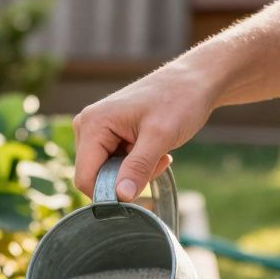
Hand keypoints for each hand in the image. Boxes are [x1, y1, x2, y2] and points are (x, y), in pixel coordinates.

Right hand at [72, 63, 217, 200]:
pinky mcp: (108, 135)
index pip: (85, 177)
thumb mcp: (160, 136)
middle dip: (127, 179)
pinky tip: (154, 150)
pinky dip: (137, 165)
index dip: (109, 192)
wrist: (194, 81)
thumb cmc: (179, 100)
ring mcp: (97, 131)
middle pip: (95, 177)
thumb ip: (138, 167)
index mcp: (92, 124)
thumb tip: (121, 197)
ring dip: (135, 173)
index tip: (141, 187)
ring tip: (159, 153)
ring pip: (107, 173)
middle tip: (157, 162)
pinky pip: (115, 164)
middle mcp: (87, 126)